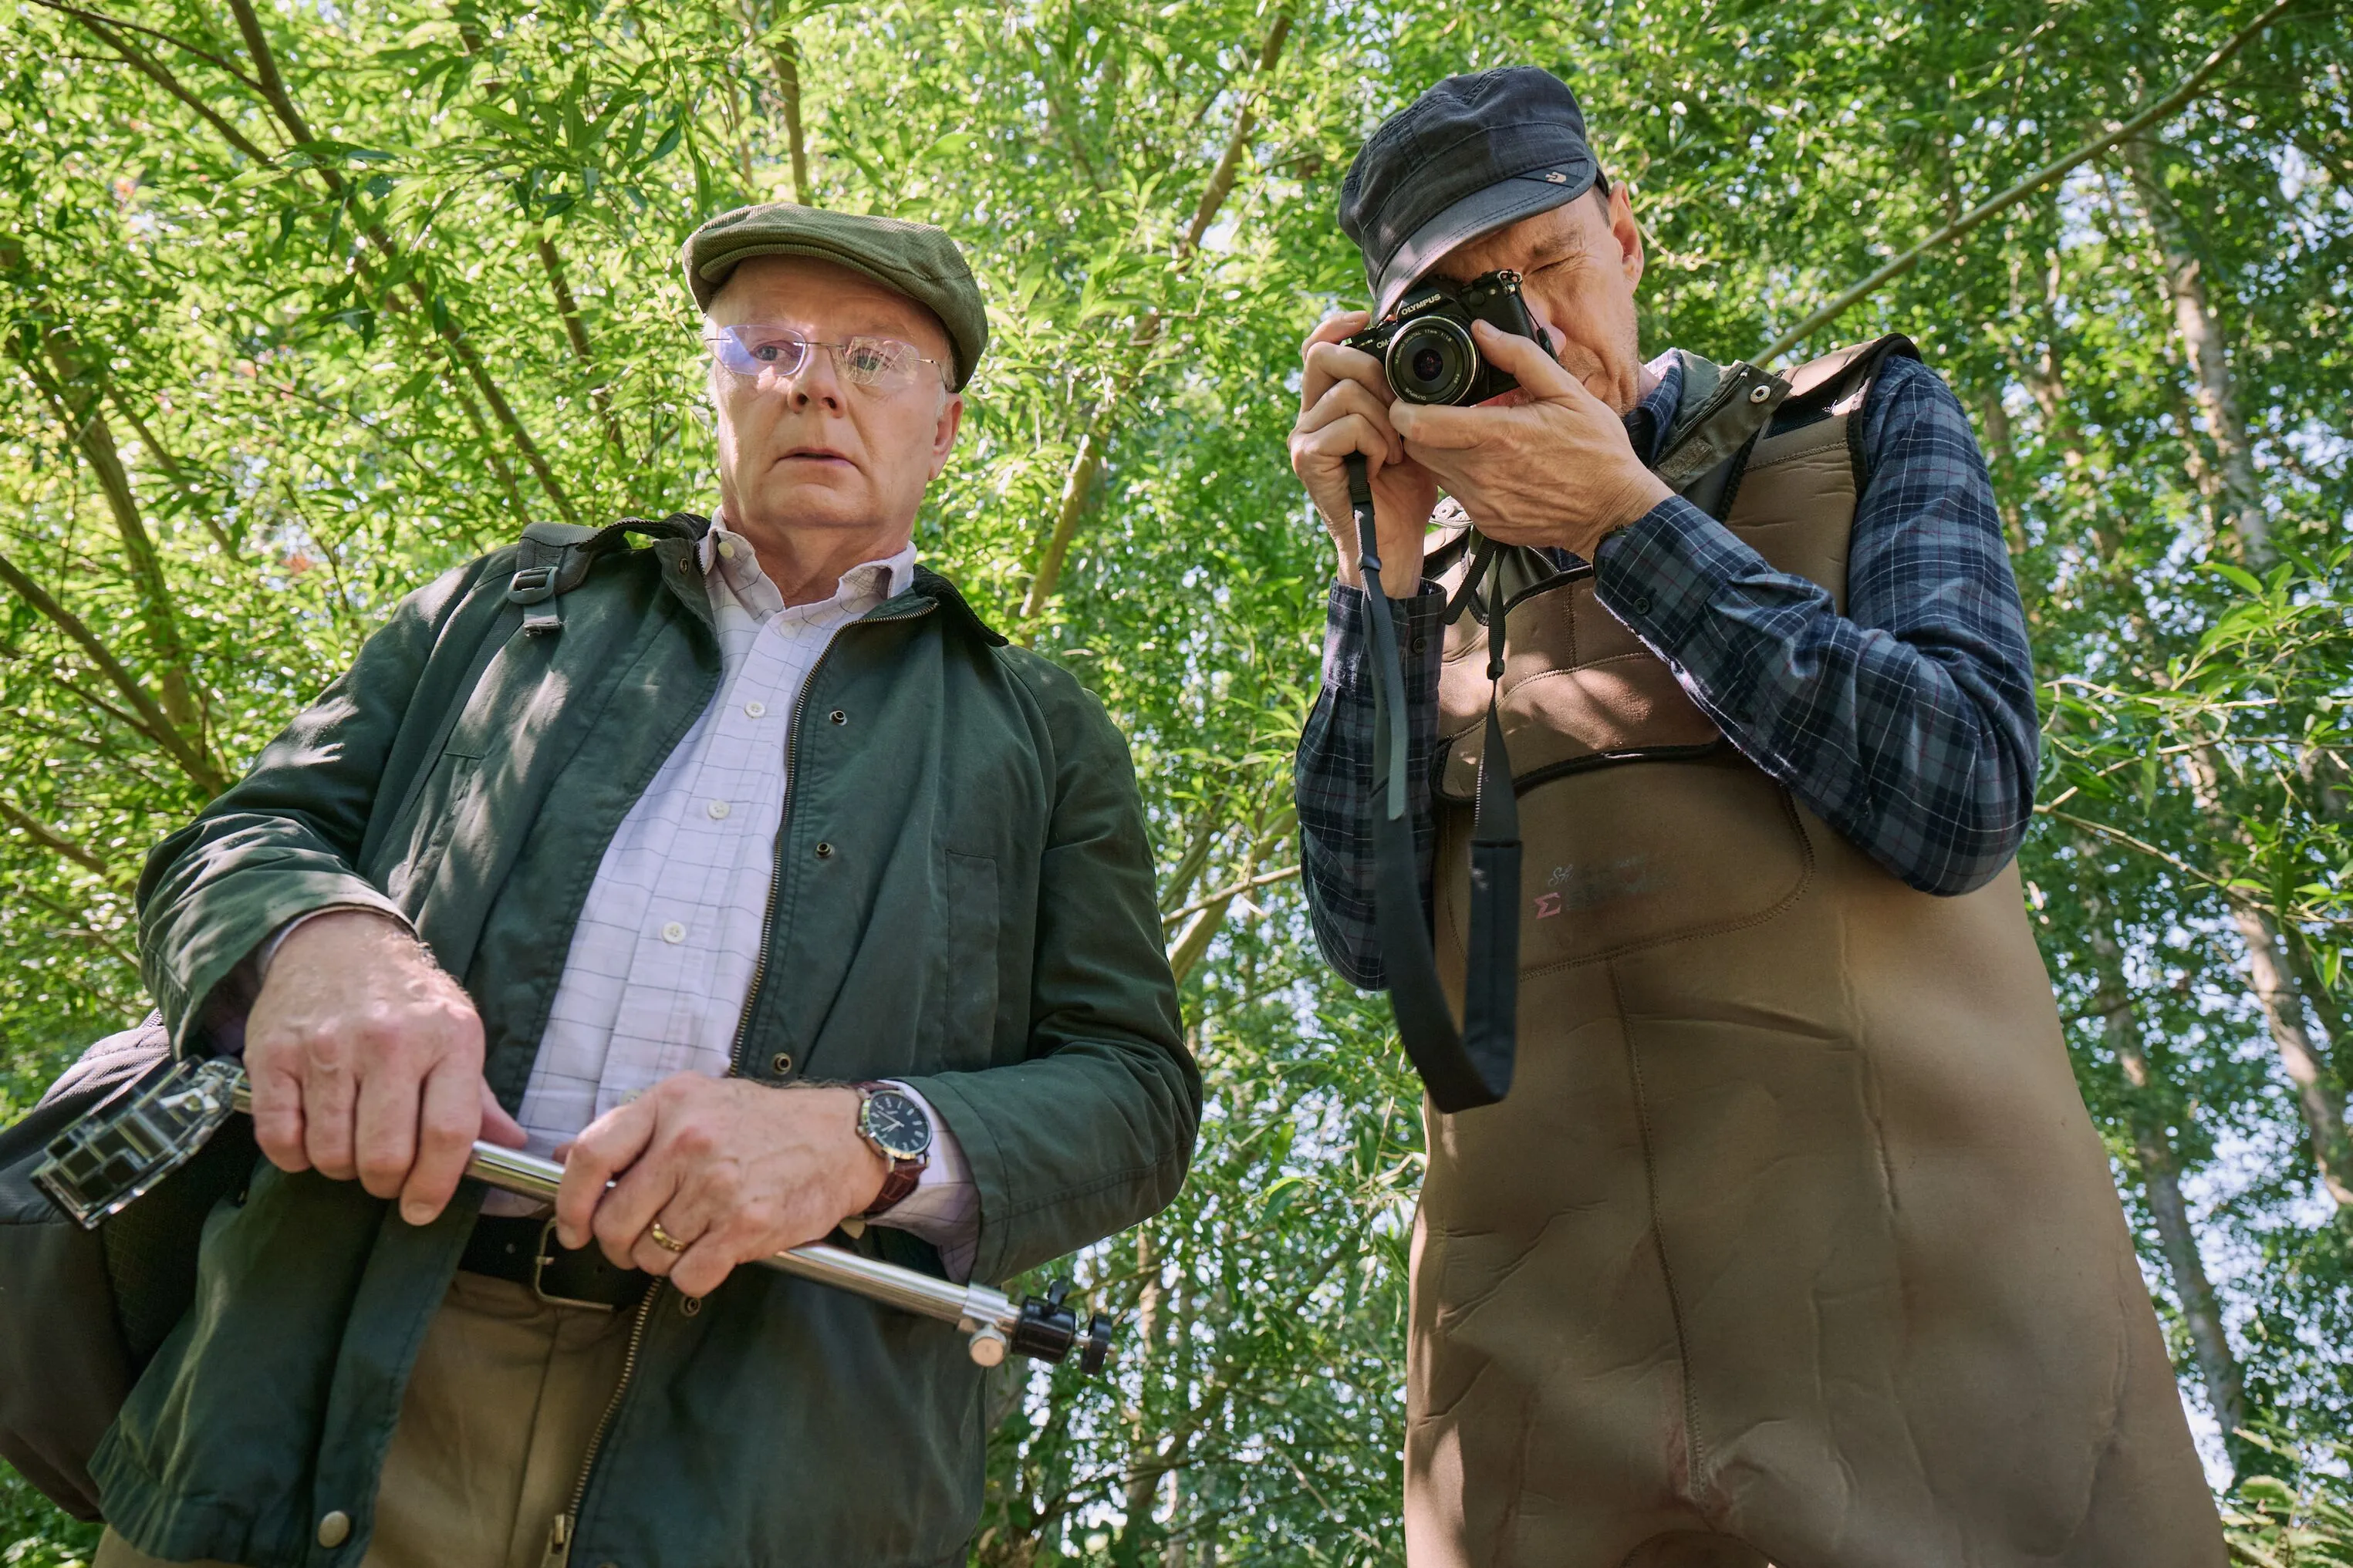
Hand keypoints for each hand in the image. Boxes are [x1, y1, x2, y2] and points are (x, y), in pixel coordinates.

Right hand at [244, 909, 525, 1225]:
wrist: (338, 940)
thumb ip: (480, 1099)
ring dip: (341, 1168)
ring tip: (350, 1146)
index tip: (422, 1207)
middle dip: (386, 1184)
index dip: (436, 1186)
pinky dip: (295, 1154)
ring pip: (332, 1154)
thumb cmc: (407, 998)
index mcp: (450, 1037)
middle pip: (385, 1155)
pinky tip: (311, 1133)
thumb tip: (512, 1151)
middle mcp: (390, 1041)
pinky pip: (280, 1138)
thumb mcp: (458, 1032)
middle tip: (385, 1175)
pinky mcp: (274, 1053)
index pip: (449, 1134)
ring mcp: (328, 1045)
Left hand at [552, 1075, 890, 1299]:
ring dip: (661, 1259)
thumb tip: (563, 1160)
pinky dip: (693, 1274)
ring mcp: (719, 1185)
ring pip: (649, 1255)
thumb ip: (632, 1129)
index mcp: (670, 1104)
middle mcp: (690, 1142)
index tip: (574, 1227)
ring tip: (691, 1235)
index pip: (591, 1157)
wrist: (839, 1139)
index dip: (569, 1203)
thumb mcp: (693, 1101)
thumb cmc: (762, 1123)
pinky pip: (687, 1276)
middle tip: (642, 1238)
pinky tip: (714, 1250)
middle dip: (619, 1243)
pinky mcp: (747, 1225)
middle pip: (614, 1221)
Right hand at [1288, 310, 1438, 597]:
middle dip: (1373, 372)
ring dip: (1385, 419)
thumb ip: (1398, 395)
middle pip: (1324, 355)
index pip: (1317, 346)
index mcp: (1326, 406)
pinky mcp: (1307, 459)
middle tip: (1397, 410)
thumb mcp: (1408, 430)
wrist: (1393, 546)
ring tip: (1395, 452)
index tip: (1367, 317)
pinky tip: (1382, 466)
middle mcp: (1307, 418)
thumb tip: (1407, 353)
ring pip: (1346, 392)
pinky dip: (1376, 442)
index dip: (1337, 324)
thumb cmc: (1402, 492)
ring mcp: (1302, 439)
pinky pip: (1347, 425)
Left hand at [1390, 320, 1672, 561]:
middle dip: (1418, 428)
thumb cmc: (1597, 452)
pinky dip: (1463, 477)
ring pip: (1434, 472)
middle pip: (1417, 448)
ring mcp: (1483, 504)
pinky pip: (1457, 495)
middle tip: (1436, 411)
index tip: (1405, 397)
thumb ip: (1521, 357)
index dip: (1402, 409)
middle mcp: (1483, 475)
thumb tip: (1483, 330)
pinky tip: (1492, 465)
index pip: (1419, 425)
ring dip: (1440, 452)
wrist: (1615, 512)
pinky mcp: (1487, 524)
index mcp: (1499, 436)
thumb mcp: (1568, 392)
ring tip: (1468, 436)